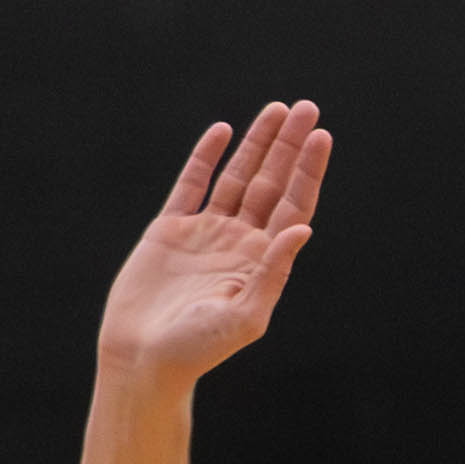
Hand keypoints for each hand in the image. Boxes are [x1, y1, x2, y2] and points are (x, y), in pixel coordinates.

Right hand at [97, 102, 333, 383]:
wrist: (143, 357)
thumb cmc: (198, 348)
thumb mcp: (246, 315)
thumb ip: (274, 272)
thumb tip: (303, 228)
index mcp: (264, 261)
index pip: (294, 205)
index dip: (308, 171)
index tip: (321, 136)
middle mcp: (240, 242)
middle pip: (271, 182)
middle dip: (289, 145)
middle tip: (307, 106)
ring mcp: (207, 232)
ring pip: (237, 176)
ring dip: (258, 144)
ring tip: (277, 109)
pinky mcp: (171, 228)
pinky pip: (192, 184)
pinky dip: (207, 157)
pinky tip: (224, 131)